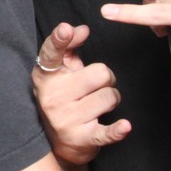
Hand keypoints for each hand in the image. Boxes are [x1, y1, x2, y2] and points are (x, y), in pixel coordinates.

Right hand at [33, 22, 129, 164]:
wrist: (60, 142)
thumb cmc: (65, 97)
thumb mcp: (63, 70)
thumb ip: (70, 46)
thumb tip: (81, 28)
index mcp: (46, 76)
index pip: (51, 54)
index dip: (59, 40)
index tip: (65, 30)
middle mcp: (52, 97)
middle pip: (100, 73)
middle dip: (107, 79)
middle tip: (96, 87)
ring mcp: (65, 119)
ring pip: (110, 97)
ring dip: (111, 99)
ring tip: (98, 105)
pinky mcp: (81, 138)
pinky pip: (105, 132)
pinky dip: (117, 130)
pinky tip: (125, 127)